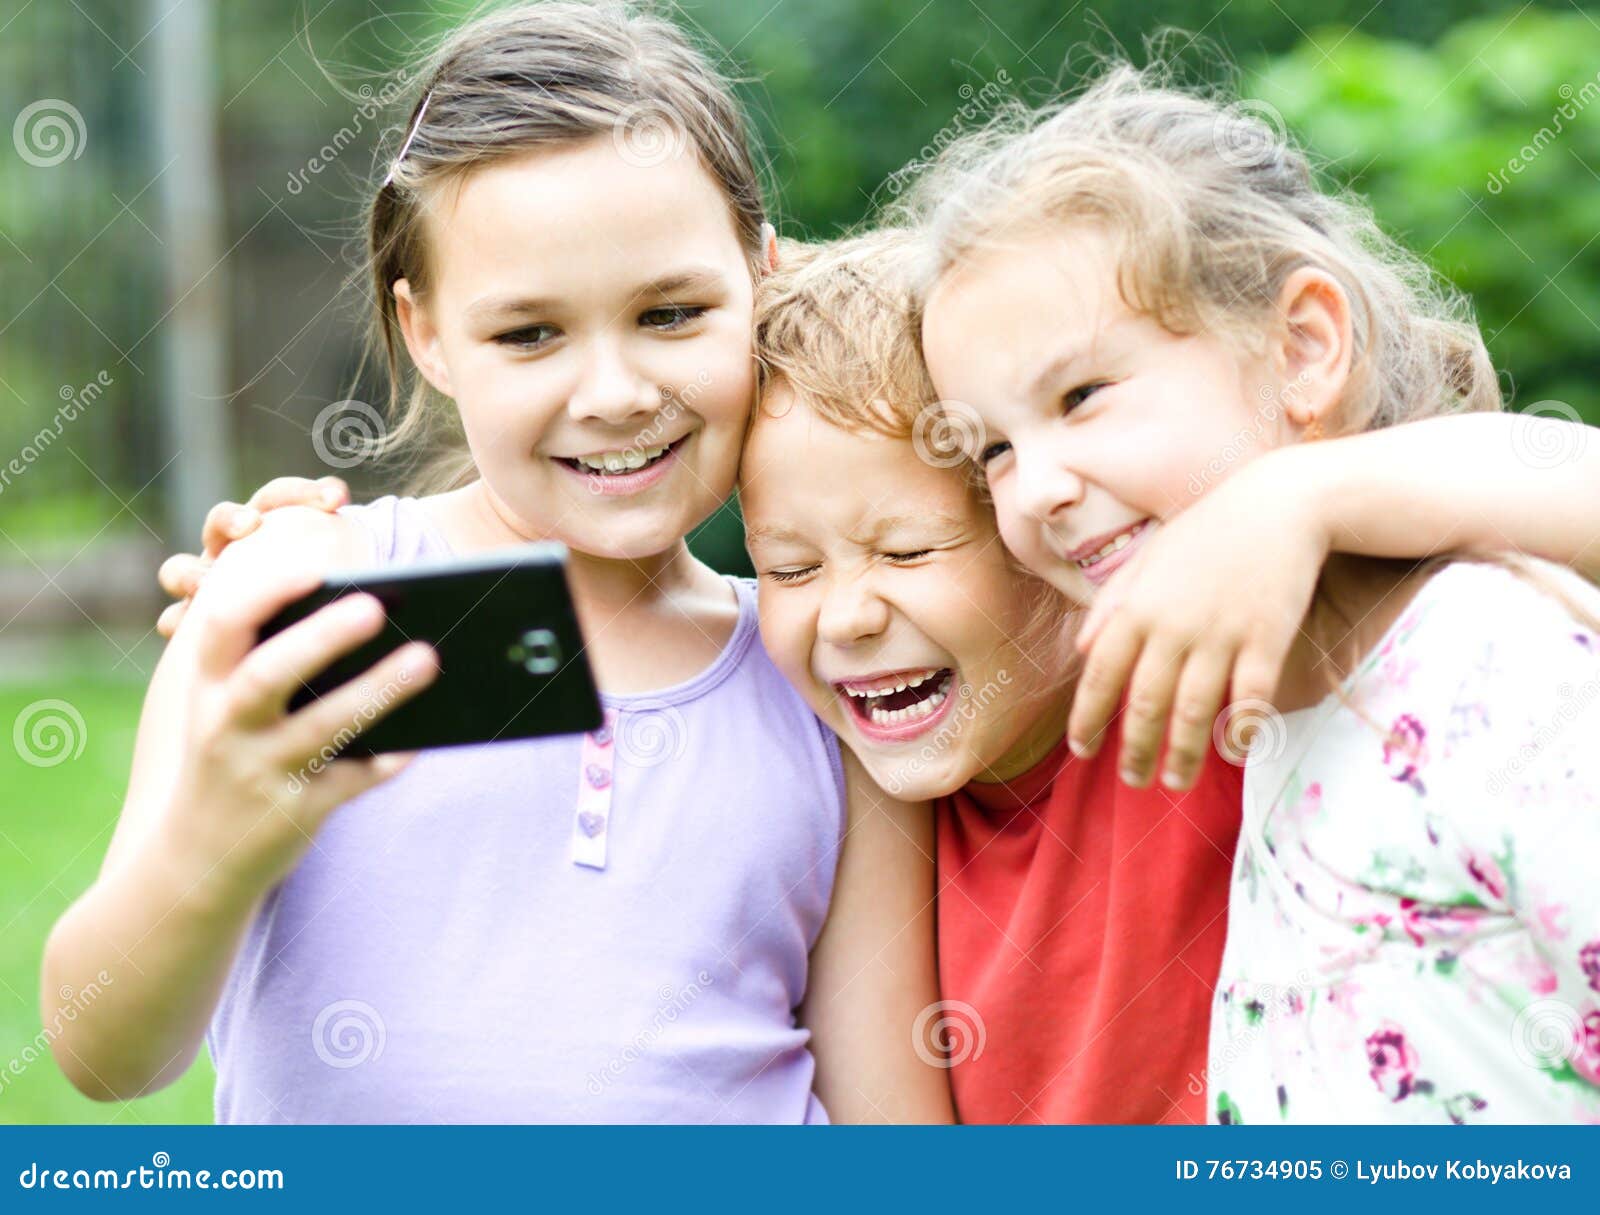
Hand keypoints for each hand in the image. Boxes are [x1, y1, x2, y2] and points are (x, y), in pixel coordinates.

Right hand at [156, 476, 348, 637]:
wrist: (290, 644)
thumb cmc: (323, 598)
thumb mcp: (338, 576)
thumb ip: (351, 562)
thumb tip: (393, 564)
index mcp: (271, 525)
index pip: (281, 496)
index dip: (305, 493)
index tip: (337, 499)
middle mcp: (232, 548)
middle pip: (221, 521)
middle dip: (233, 519)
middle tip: (251, 526)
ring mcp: (206, 583)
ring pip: (181, 568)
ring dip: (189, 573)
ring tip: (202, 585)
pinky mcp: (193, 622)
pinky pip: (174, 617)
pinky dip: (177, 621)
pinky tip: (180, 628)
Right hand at [158, 562, 435, 900]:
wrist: (194, 861)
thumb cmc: (229, 756)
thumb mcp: (224, 710)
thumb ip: (266, 663)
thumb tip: (362, 613)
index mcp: (208, 688)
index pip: (222, 627)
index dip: (262, 593)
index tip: (312, 567)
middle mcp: (226, 727)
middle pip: (269, 675)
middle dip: (321, 638)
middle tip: (377, 606)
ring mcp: (259, 773)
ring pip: (322, 729)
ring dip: (377, 691)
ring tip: (428, 658)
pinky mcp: (294, 815)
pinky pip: (350, 782)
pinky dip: (388, 759)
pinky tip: (425, 736)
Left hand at [1067, 455, 1329, 790]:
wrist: (1278, 504)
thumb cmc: (1207, 531)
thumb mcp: (1147, 559)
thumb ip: (1111, 605)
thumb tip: (1082, 651)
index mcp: (1137, 607)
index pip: (1100, 675)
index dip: (1087, 718)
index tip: (1082, 751)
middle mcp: (1172, 625)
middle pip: (1144, 704)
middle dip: (1134, 750)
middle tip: (1131, 782)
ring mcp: (1220, 634)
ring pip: (1194, 711)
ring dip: (1183, 754)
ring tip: (1176, 782)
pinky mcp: (1266, 638)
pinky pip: (1250, 698)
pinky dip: (1242, 730)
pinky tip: (1236, 751)